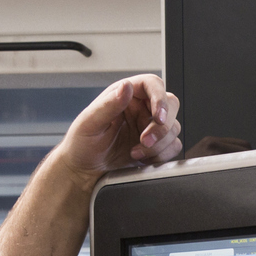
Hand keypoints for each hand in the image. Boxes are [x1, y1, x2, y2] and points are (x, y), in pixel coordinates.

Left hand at [58, 76, 182, 182]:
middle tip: (145, 140)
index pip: (152, 84)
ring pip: (173, 128)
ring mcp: (148, 127)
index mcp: (125, 95)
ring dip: (159, 144)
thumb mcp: (90, 122)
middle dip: (161, 127)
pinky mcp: (155, 146)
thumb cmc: (81, 144)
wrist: (84, 170)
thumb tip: (126, 86)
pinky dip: (161, 155)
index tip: (158, 116)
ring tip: (135, 152)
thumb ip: (109, 104)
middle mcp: (140, 108)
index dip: (160, 98)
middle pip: (170, 105)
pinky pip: (172, 147)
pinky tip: (142, 159)